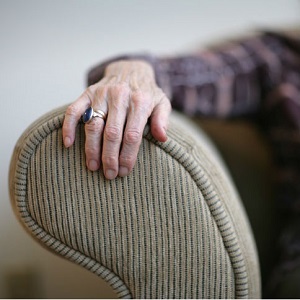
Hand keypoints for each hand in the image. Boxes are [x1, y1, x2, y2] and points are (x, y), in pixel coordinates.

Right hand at [62, 60, 170, 178]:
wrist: (130, 70)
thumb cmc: (147, 93)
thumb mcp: (162, 103)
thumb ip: (162, 120)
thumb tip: (162, 138)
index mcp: (140, 101)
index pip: (132, 135)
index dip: (128, 156)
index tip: (124, 171)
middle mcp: (119, 96)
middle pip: (112, 133)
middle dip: (110, 157)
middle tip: (109, 174)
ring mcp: (101, 94)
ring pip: (93, 125)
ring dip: (91, 148)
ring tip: (92, 167)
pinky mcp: (87, 93)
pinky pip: (73, 110)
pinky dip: (68, 127)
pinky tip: (68, 144)